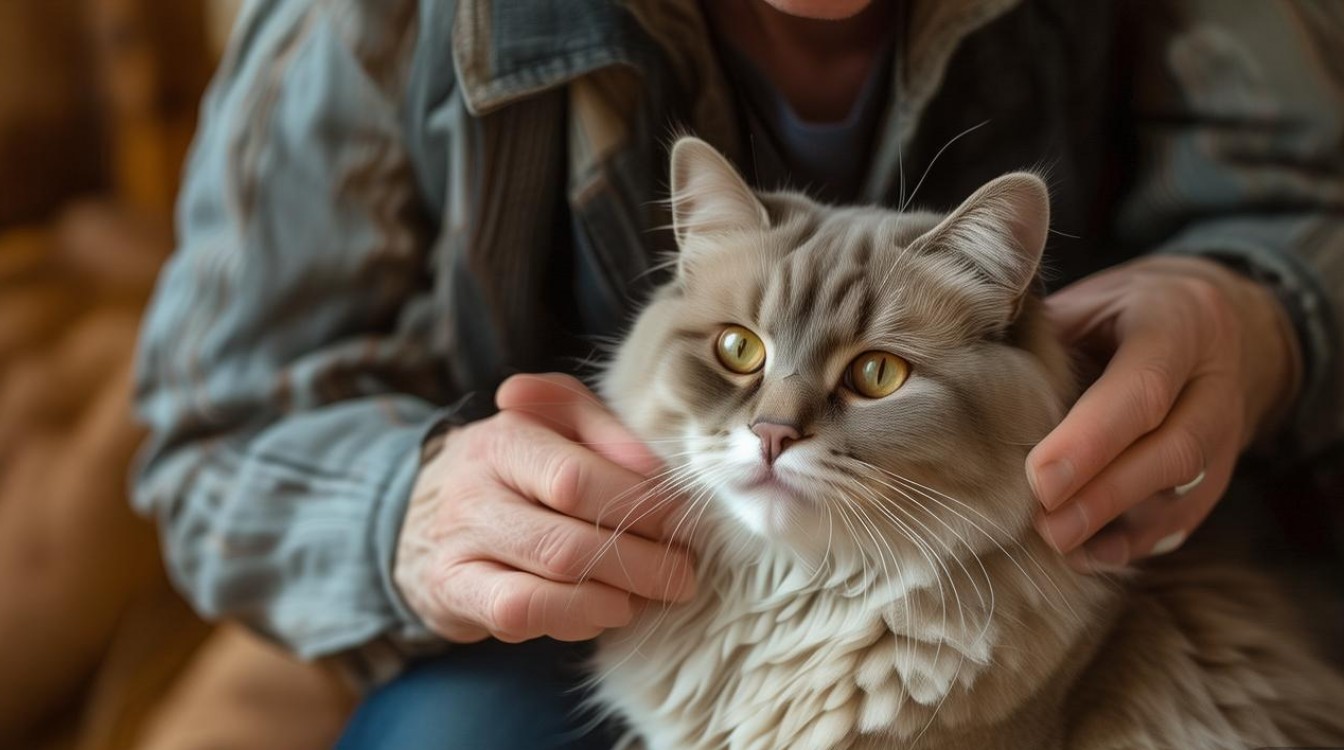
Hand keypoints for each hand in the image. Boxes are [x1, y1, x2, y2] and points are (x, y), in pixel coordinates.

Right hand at [393, 373, 695, 642]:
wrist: (433, 507)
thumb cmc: (519, 464)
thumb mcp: (557, 423)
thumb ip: (604, 428)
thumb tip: (650, 467)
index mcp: (504, 438)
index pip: (576, 478)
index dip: (639, 506)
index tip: (682, 521)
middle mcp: (473, 490)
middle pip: (568, 538)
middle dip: (642, 560)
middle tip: (683, 571)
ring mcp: (459, 545)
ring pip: (548, 581)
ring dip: (617, 593)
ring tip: (652, 591)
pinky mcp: (454, 590)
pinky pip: (520, 613)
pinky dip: (577, 617)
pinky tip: (607, 609)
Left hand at [1027, 256, 1298, 571]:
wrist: (1204, 322)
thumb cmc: (1120, 311)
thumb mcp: (1085, 302)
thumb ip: (1044, 342)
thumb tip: (974, 389)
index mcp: (1180, 320)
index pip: (1144, 387)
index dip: (1092, 439)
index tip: (1039, 478)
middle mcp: (1216, 379)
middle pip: (1173, 450)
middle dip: (1104, 494)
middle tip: (1045, 524)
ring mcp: (1229, 431)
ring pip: (1186, 492)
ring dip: (1117, 524)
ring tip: (1055, 540)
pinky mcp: (1222, 473)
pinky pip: (1187, 519)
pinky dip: (1133, 543)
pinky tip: (1085, 554)